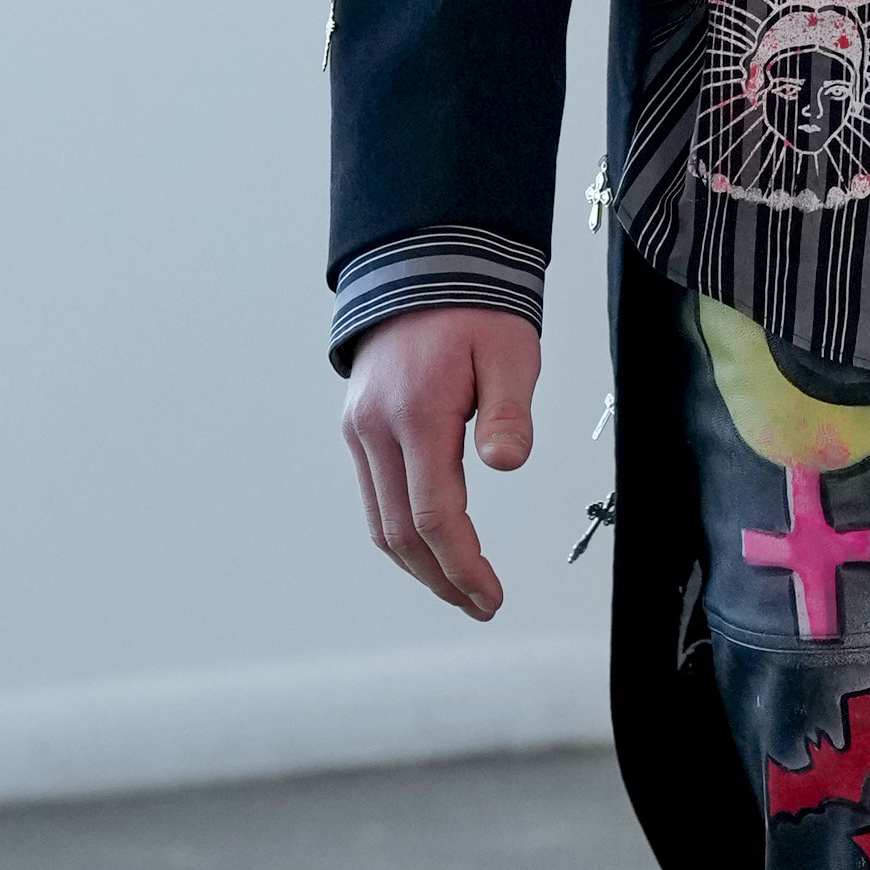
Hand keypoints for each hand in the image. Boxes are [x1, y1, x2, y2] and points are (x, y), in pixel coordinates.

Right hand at [340, 305, 540, 619]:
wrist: (426, 266)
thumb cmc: (475, 307)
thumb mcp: (511, 351)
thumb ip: (509, 411)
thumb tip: (507, 463)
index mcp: (416, 413)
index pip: (434, 515)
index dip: (462, 565)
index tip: (490, 595)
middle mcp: (376, 427)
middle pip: (400, 532)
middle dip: (441, 578)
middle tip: (480, 603)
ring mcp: (360, 429)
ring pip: (380, 521)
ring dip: (418, 564)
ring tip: (460, 588)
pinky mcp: (359, 427)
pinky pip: (375, 496)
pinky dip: (401, 532)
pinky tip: (431, 548)